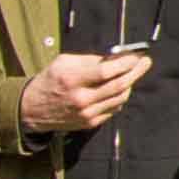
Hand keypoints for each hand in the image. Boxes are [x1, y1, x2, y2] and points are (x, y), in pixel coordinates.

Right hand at [17, 49, 140, 136]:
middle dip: (136, 72)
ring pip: (120, 98)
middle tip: (145, 62)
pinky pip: (114, 108)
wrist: (33, 109)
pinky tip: (118, 89)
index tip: (135, 55)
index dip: (126, 63)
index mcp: (72, 79)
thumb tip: (115, 58)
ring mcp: (87, 113)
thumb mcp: (63, 62)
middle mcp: (81, 98)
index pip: (107, 71)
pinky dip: (120, 97)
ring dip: (130, 84)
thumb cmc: (49, 81)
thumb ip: (90, 60)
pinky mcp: (90, 122)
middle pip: (119, 85)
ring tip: (132, 74)